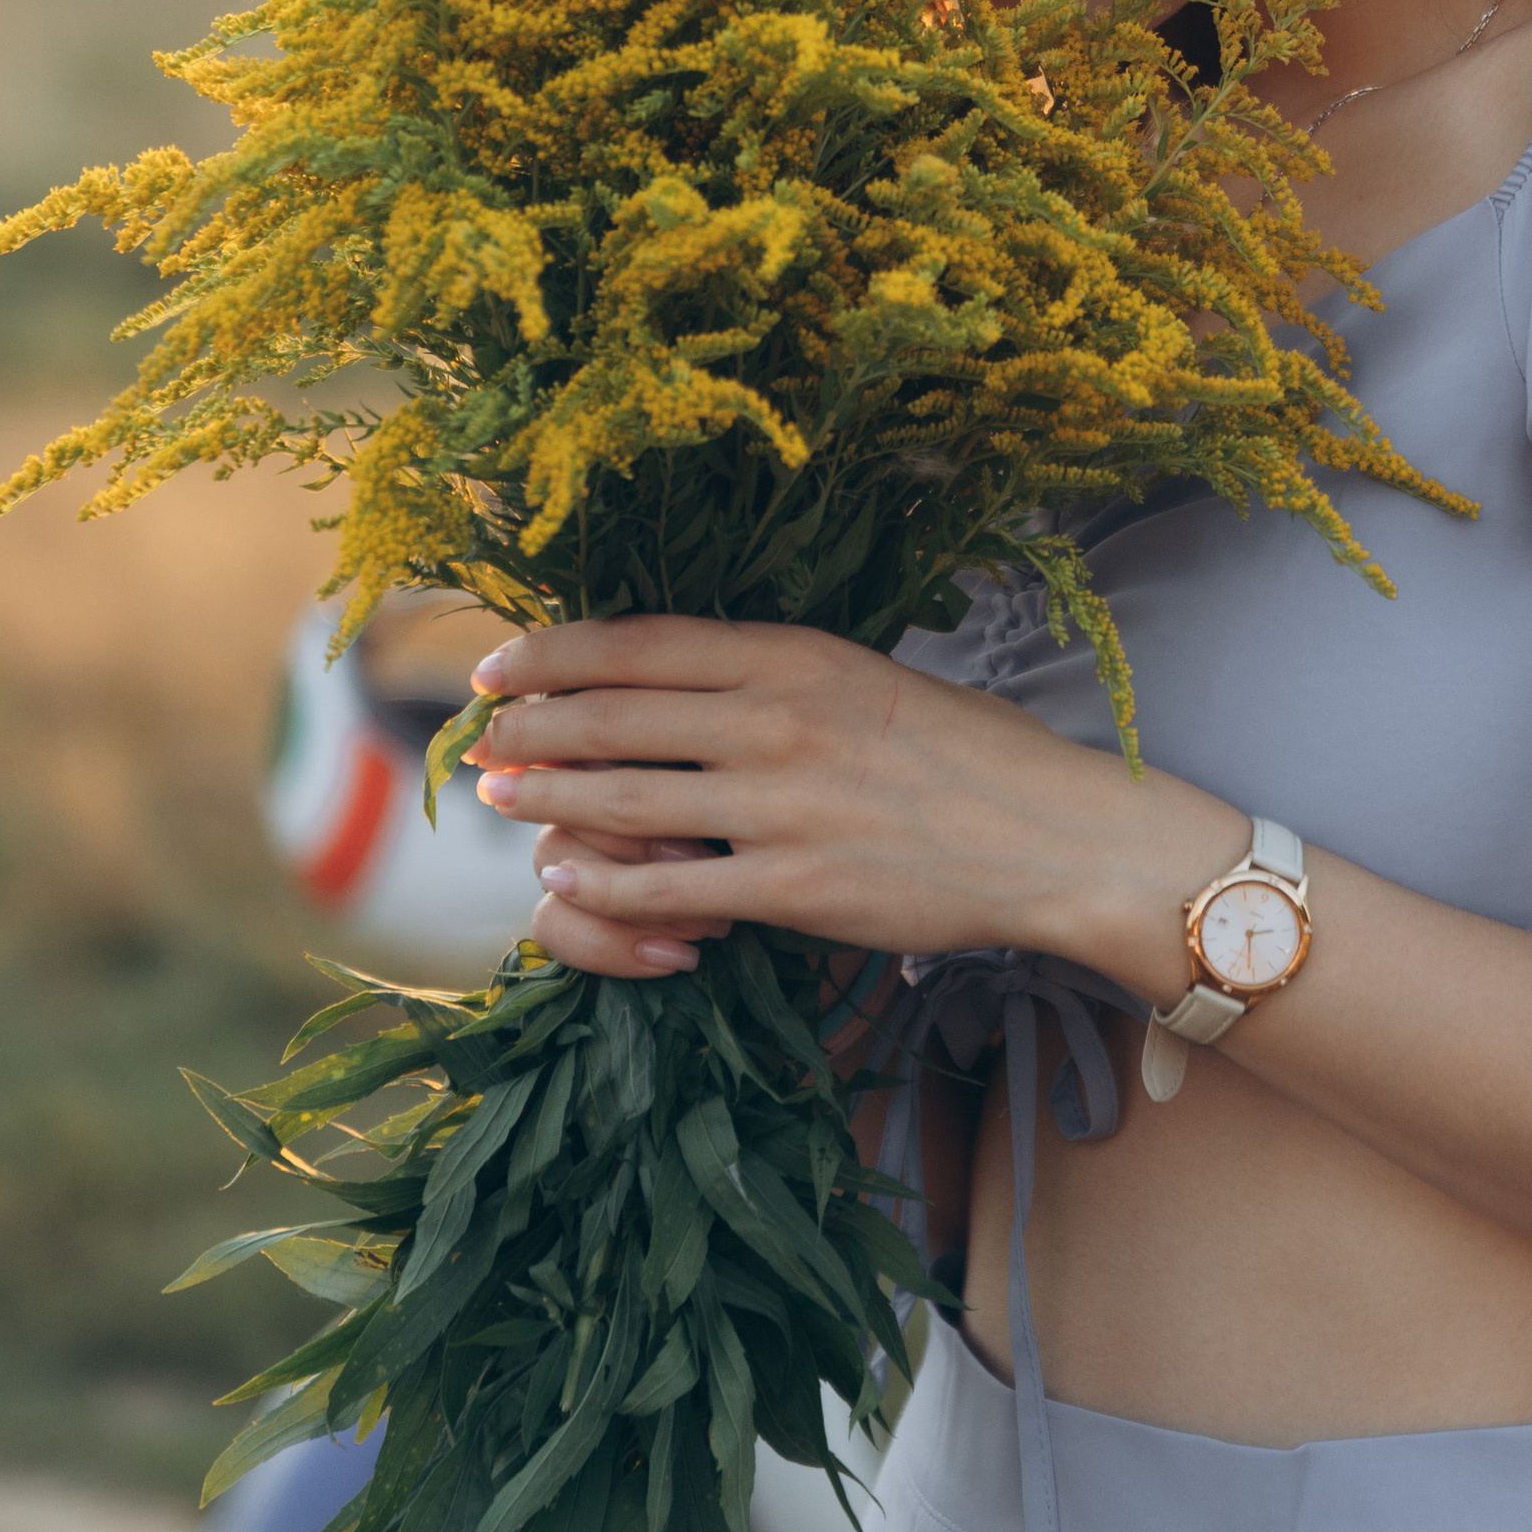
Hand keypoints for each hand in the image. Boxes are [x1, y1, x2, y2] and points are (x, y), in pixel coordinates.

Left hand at [468, 616, 1233, 988]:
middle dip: (528, 725)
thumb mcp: (868, 679)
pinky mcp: (792, 887)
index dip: (553, 653)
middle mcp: (777, 718)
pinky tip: (567, 875)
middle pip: (612, 714)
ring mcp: (780, 806)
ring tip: (501, 795)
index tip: (499, 664)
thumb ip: (777, 678)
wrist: (1052, 834)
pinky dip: (606, 884)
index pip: (640, 643)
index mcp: (795, 655)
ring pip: (623, 799)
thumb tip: (677, 679)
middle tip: (479, 734)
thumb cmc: (966, 754)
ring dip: (547, 797)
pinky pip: (670, 888)